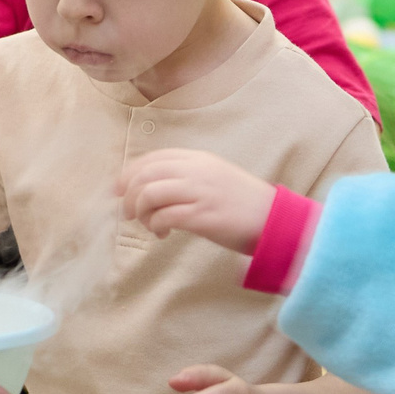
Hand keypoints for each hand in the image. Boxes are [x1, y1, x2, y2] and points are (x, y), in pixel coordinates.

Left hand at [119, 149, 275, 254]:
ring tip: (147, 225)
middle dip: (129, 195)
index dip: (129, 173)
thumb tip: (151, 187)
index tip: (119, 190)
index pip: (152, 158)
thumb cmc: (243, 204)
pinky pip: (165, 217)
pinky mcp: (204, 216)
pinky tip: (162, 235)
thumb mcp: (215, 178)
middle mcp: (197, 171)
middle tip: (129, 213)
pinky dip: (155, 226)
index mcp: (199, 159)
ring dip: (140, 212)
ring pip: (150, 194)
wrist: (275, 220)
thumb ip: (187, 176)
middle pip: (145, 175)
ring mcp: (200, 192)